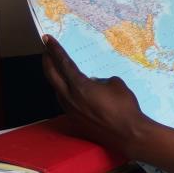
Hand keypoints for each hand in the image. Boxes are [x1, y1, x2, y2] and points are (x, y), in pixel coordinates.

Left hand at [42, 35, 173, 172]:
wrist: (127, 134)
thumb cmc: (124, 106)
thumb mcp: (116, 84)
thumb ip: (101, 80)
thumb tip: (94, 83)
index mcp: (79, 86)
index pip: (62, 63)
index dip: (54, 49)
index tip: (46, 39)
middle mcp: (69, 98)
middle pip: (51, 76)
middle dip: (47, 61)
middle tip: (46, 51)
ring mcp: (70, 111)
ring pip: (56, 90)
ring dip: (55, 78)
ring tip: (58, 70)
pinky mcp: (75, 120)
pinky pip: (65, 102)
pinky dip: (64, 92)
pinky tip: (72, 91)